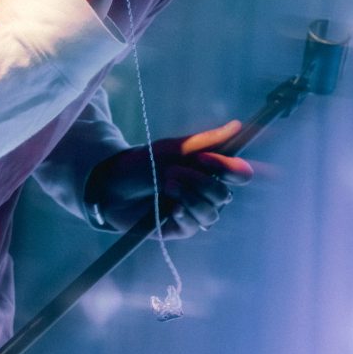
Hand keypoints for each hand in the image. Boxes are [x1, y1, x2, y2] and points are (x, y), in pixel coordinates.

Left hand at [84, 120, 252, 236]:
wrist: (112, 185)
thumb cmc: (143, 164)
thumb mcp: (173, 148)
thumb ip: (207, 140)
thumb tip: (237, 125)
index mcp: (209, 170)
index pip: (240, 173)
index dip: (230, 168)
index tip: (203, 158)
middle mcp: (206, 191)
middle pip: (225, 194)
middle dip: (197, 182)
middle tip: (170, 173)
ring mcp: (195, 210)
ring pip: (212, 212)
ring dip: (188, 197)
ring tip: (165, 187)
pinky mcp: (182, 228)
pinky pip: (197, 226)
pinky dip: (185, 214)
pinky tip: (171, 209)